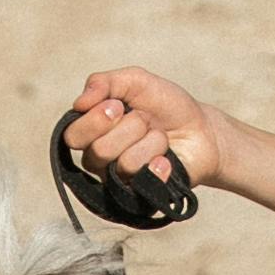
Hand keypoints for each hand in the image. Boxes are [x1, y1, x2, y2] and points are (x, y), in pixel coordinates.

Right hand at [67, 65, 221, 191]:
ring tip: (161, 137)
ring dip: (151, 141)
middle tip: (145, 120)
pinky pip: (144, 181)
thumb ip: (103, 83)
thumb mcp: (135, 81)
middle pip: (97, 151)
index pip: (72, 136)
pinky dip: (160, 163)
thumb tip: (78, 103)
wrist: (202, 129)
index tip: (118, 105)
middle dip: (130, 127)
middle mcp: (100, 159)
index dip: (96, 119)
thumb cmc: (166, 106)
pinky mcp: (141, 194)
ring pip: (124, 164)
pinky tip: (167, 159)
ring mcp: (120, 179)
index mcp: (92, 132)